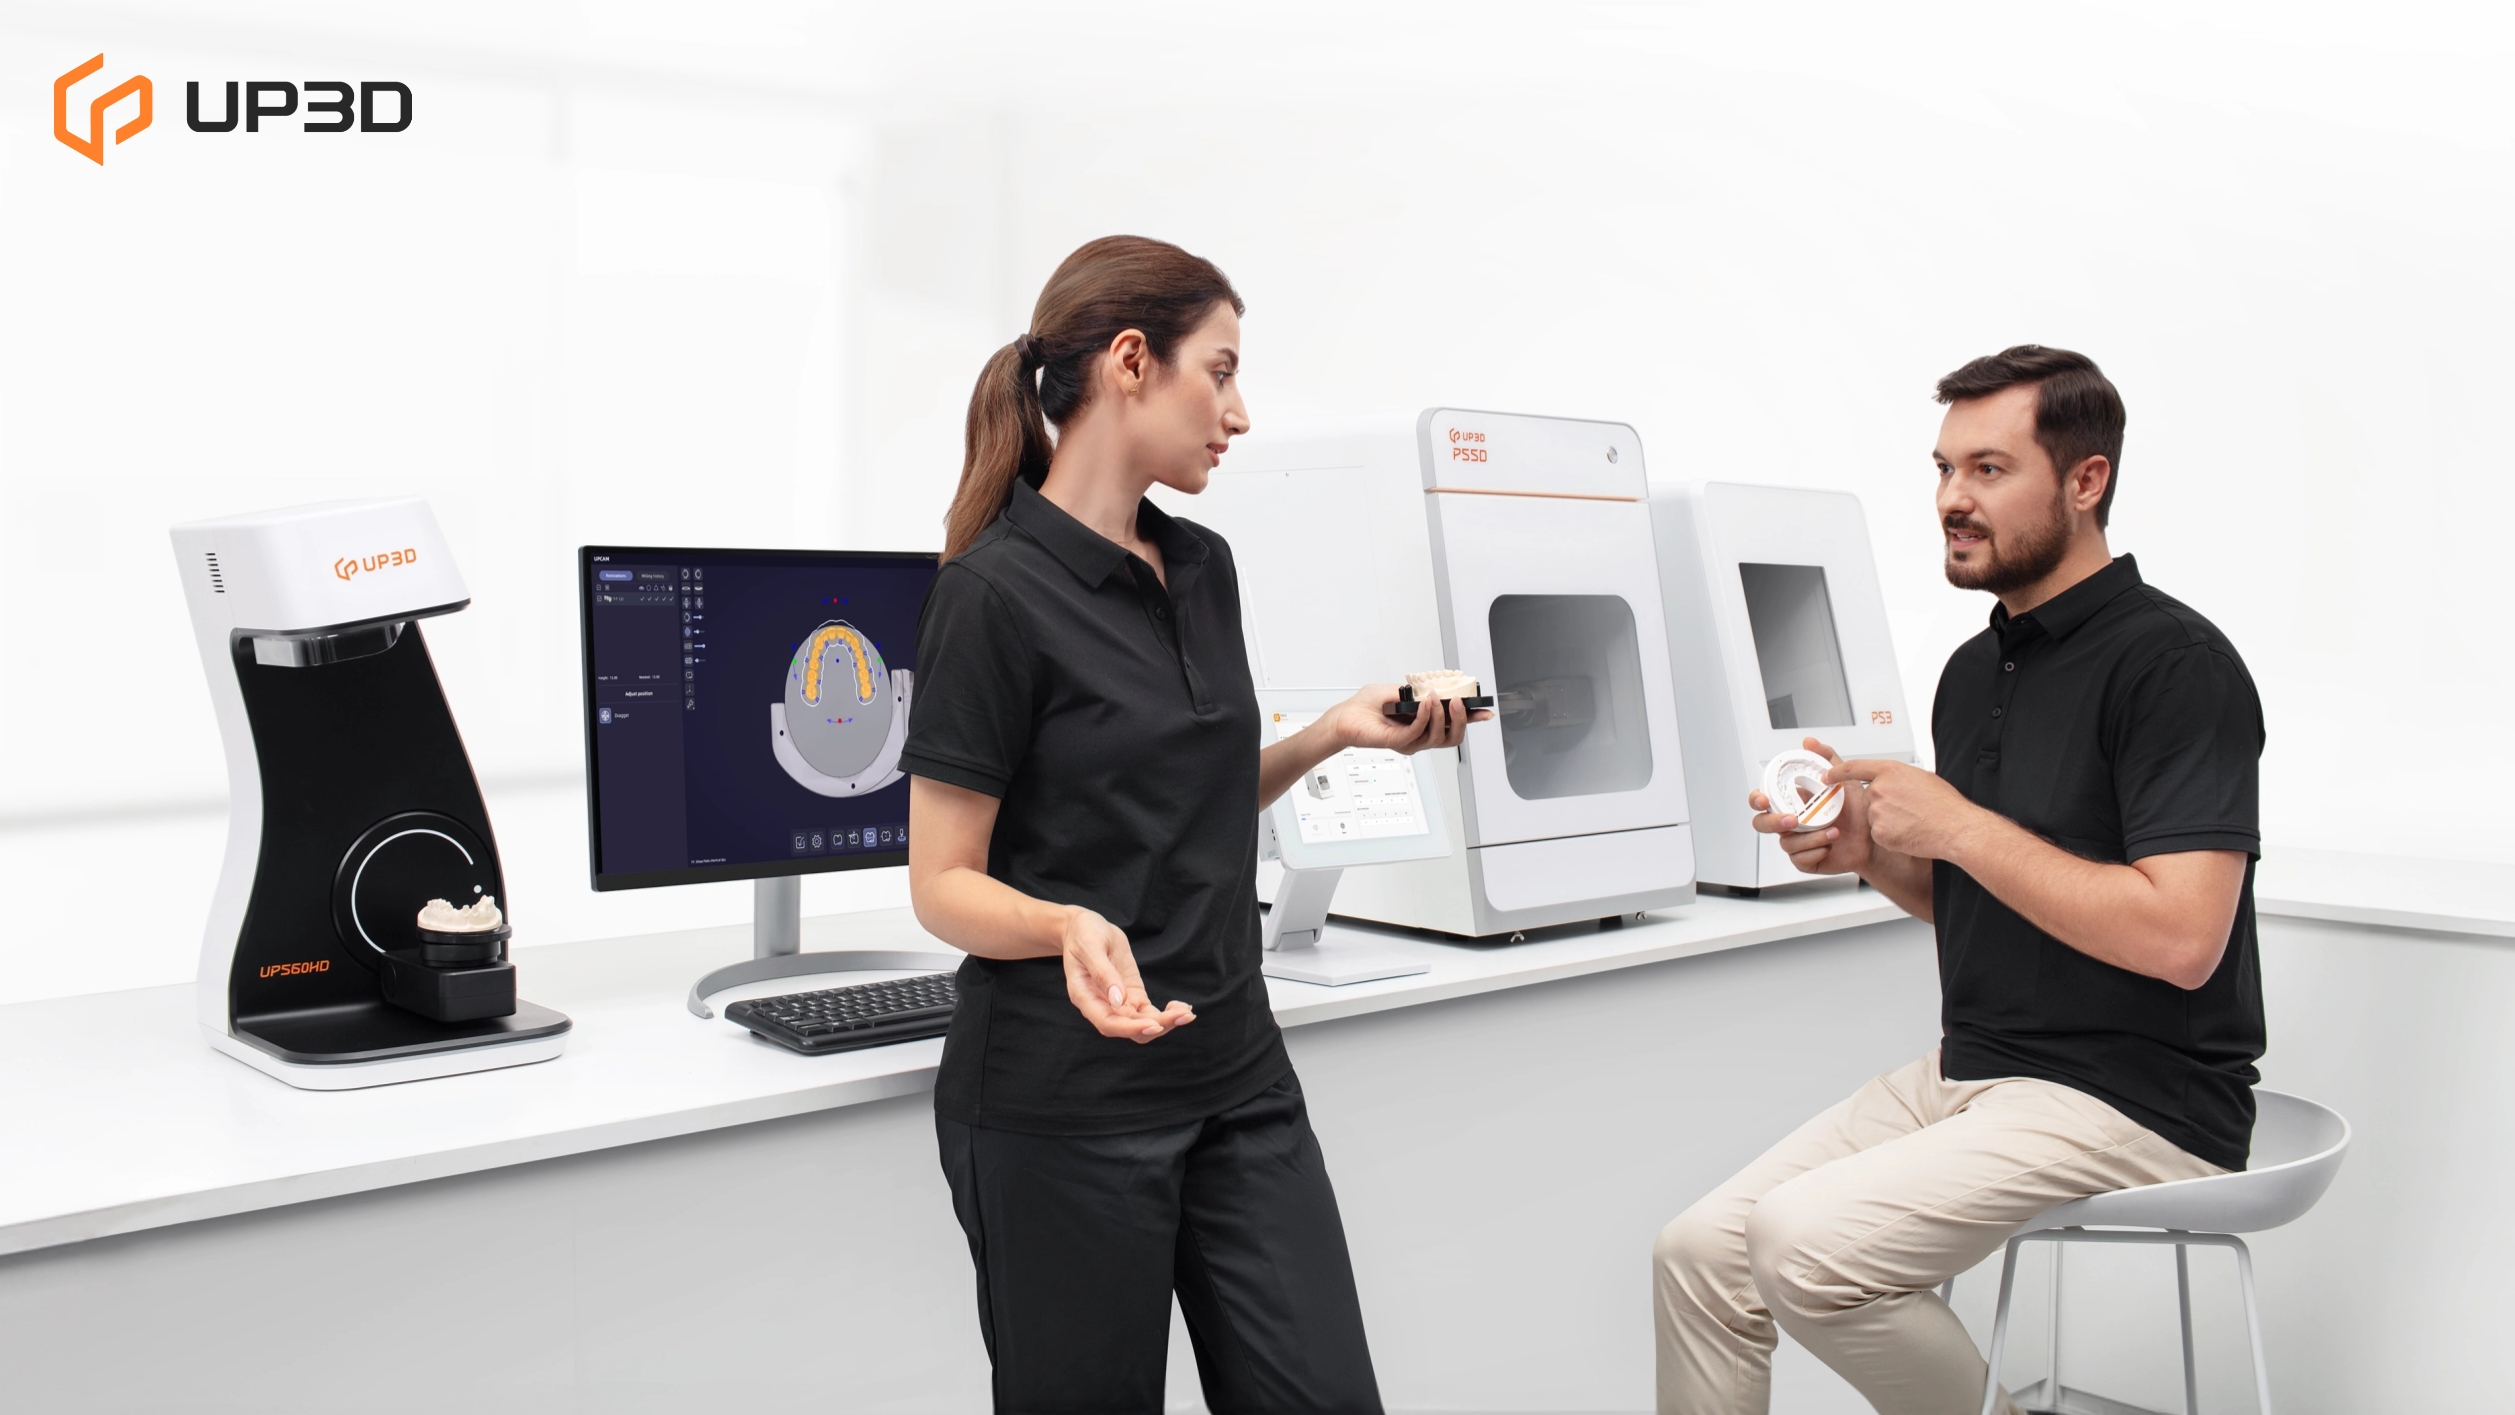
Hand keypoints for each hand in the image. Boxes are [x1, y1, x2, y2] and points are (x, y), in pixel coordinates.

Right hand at [1059, 906, 1194, 1043]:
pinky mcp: (1132, 995)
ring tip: (1187, 1013)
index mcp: (1085, 997)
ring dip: (1165, 1022)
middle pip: (1130, 1028)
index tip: (1155, 1025)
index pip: (1108, 1023)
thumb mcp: (1090, 946)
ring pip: (1142, 1024)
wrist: (1084, 928)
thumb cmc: (1083, 934)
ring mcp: (1118, 1003)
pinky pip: (1149, 1013)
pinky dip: (1165, 1014)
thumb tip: (1118, 1000)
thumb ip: (1103, 973)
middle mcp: (1101, 1006)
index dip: (1131, 1028)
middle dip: (1157, 1025)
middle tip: (1183, 1015)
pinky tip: (1181, 1008)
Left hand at [1325, 683, 1491, 755]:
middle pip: (1453, 737)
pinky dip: (1425, 717)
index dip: (1472, 719)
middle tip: (1460, 703)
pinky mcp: (1398, 743)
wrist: (1345, 716)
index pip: (1453, 724)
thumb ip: (1419, 691)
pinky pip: (1418, 733)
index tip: (1486, 712)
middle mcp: (1420, 734)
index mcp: (1424, 722)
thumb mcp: (1398, 691)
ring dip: (1442, 715)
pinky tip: (1425, 704)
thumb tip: (1437, 687)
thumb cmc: (1367, 705)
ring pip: (1439, 737)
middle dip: (1462, 720)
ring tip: (1439, 699)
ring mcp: (1411, 741)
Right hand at [1749, 737, 1873, 875]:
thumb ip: (1827, 758)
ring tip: (1833, 831)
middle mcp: (1791, 821)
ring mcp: (1797, 841)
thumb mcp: (1844, 779)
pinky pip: (1799, 859)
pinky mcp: (1805, 859)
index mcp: (1793, 802)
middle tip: (1793, 820)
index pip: (1763, 799)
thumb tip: (1809, 742)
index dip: (1756, 799)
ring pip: (1786, 843)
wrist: (1873, 836)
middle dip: (1773, 822)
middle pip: (1763, 823)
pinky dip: (1815, 850)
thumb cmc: (1857, 809)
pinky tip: (1830, 844)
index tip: (1763, 799)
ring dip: (1810, 837)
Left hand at [1828, 754, 1982, 860]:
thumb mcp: (1922, 778)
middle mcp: (1879, 789)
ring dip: (1889, 821)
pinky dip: (1892, 836)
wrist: (1955, 828)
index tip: (1827, 775)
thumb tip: (1893, 781)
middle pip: (1870, 798)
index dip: (1837, 772)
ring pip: (1875, 818)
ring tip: (1913, 821)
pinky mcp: (1879, 832)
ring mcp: (1877, 811)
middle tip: (1908, 810)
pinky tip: (1909, 833)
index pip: (1854, 768)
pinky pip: (1880, 834)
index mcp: (1890, 771)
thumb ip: (1899, 778)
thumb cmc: (1944, 805)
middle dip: (1884, 805)